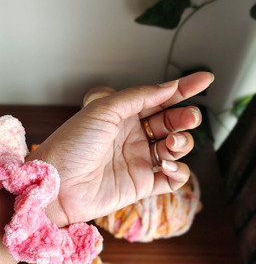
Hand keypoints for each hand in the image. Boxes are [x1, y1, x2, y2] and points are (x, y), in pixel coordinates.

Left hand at [27, 72, 212, 226]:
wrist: (58, 183)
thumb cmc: (72, 144)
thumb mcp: (102, 110)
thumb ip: (138, 97)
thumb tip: (168, 87)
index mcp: (123, 115)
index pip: (159, 99)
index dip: (183, 88)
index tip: (204, 79)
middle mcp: (133, 136)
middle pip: (172, 122)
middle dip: (185, 117)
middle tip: (187, 118)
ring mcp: (139, 161)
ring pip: (176, 148)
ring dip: (182, 143)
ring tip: (170, 144)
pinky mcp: (142, 184)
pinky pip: (173, 178)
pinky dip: (179, 171)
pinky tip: (168, 166)